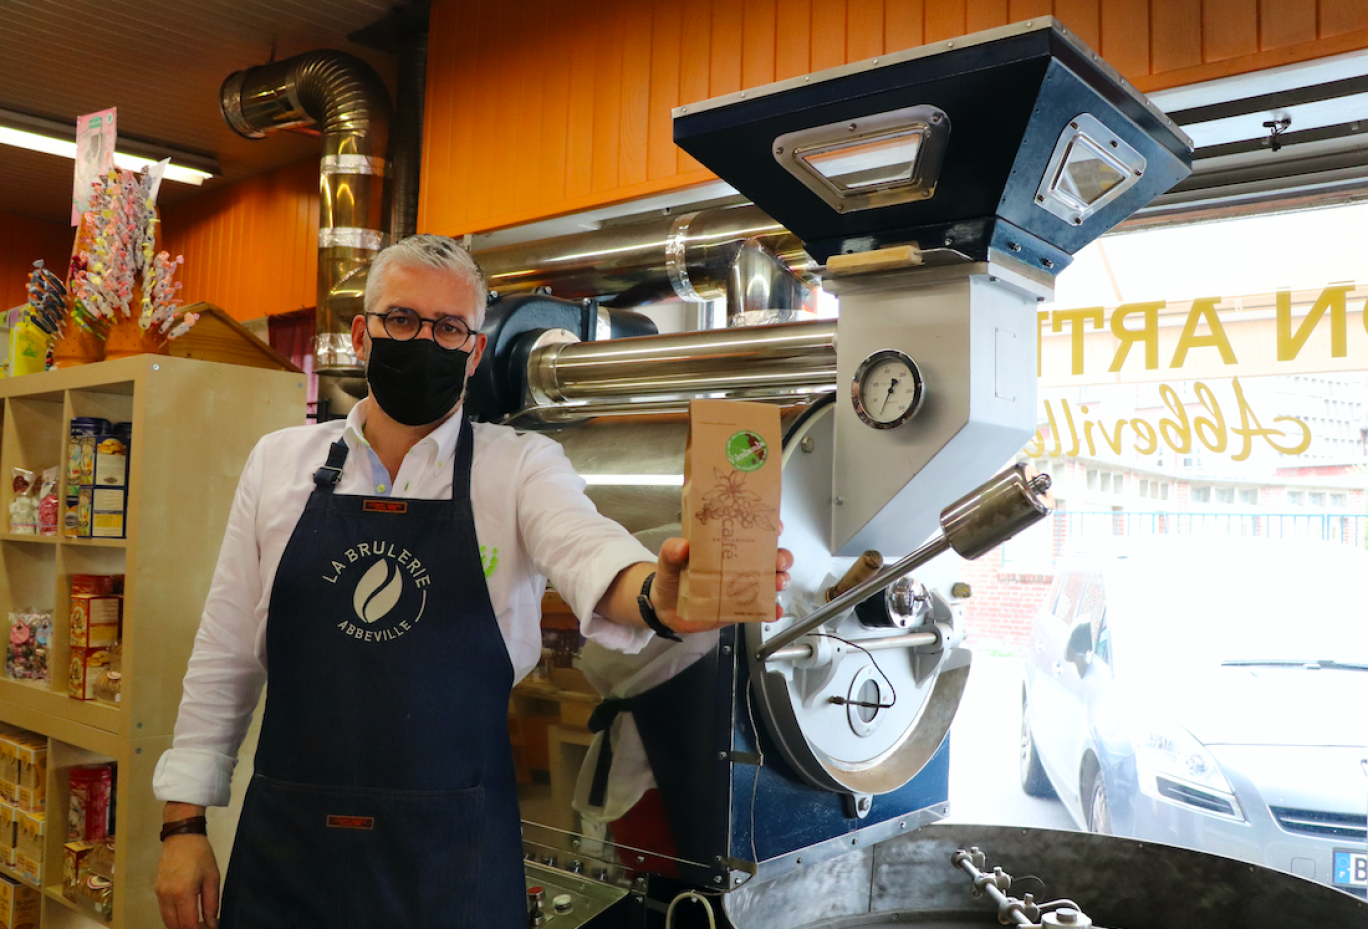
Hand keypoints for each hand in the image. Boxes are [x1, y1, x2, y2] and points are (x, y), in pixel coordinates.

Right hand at [156, 833, 219, 928]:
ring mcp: (160, 894)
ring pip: (167, 921)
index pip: (188, 925)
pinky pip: (164, 911)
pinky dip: (173, 917)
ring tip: (196, 922)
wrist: (181, 837)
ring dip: (180, 926)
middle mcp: (167, 897)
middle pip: (175, 927)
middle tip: (203, 926)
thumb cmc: (200, 854)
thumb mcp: (212, 878)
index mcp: (183, 893)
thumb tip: (212, 922)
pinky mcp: (157, 891)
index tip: (209, 928)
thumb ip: (212, 903)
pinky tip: (186, 914)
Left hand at [650, 538, 793, 633]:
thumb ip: (671, 552)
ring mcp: (742, 585)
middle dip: (781, 556)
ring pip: (771, 580)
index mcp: (726, 545)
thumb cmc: (672, 578)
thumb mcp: (668, 561)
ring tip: (777, 582)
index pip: (751, 531)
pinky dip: (771, 610)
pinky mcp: (741, 607)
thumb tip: (681, 546)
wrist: (666, 610)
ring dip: (781, 579)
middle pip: (770, 556)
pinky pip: (761, 608)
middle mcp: (739, 563)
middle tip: (777, 560)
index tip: (775, 526)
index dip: (768, 526)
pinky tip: (773, 611)